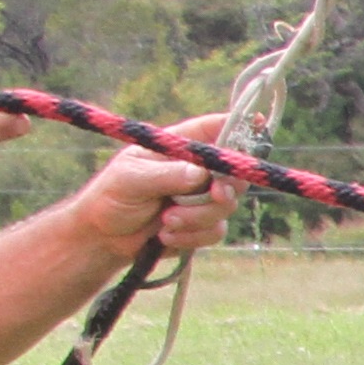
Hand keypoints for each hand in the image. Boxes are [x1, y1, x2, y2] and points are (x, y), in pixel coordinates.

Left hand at [69, 122, 232, 263]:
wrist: (103, 239)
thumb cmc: (110, 197)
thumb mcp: (132, 178)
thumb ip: (168, 174)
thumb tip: (201, 173)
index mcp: (178, 147)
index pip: (215, 129)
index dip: (240, 125)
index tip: (260, 126)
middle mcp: (195, 170)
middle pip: (233, 172)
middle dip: (225, 187)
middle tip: (213, 194)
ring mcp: (200, 198)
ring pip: (226, 205)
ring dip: (197, 217)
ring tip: (166, 221)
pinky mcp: (201, 225)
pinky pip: (215, 230)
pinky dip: (192, 236)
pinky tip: (166, 236)